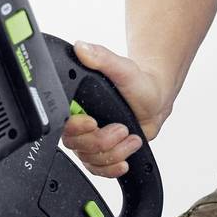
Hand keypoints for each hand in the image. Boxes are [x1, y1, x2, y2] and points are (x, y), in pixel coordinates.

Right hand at [60, 41, 172, 179]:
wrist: (153, 98)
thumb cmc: (137, 83)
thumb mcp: (122, 67)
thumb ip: (102, 57)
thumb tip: (82, 47)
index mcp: (76, 102)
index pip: (63, 124)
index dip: (77, 128)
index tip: (93, 121)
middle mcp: (80, 123)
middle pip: (76, 145)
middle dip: (101, 141)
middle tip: (121, 128)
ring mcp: (90, 140)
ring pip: (89, 159)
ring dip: (112, 152)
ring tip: (130, 137)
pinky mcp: (101, 152)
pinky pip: (97, 169)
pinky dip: (110, 168)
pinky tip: (123, 162)